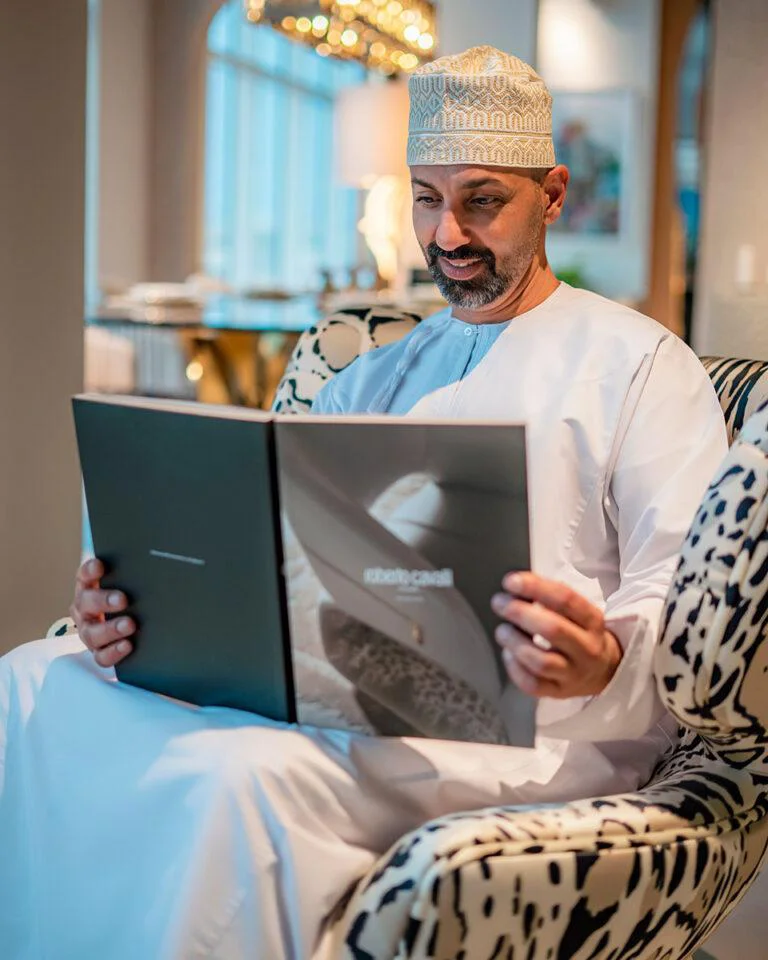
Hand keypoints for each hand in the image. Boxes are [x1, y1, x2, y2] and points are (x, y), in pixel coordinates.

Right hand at [70, 558, 135, 667]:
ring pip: (91, 632)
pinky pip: (101, 655)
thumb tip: (157, 563)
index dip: (90, 571)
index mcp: (90, 587)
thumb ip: (134, 574)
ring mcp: (89, 631)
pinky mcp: (99, 650)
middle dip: (103, 600)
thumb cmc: (133, 595)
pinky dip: (113, 651)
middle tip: (123, 599)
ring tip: (130, 624)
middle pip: (86, 602)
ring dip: (110, 629)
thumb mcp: (131, 583)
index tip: (100, 566)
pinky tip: (128, 645)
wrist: (135, 624)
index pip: (85, 575)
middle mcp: (85, 609)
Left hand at [491, 572, 621, 698]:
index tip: (511, 582)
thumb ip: (549, 597)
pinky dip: (515, 668)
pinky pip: (533, 684)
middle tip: (499, 603)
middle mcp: (586, 649)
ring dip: (515, 642)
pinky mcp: (559, 692)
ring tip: (502, 630)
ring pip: (541, 661)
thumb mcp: (578, 612)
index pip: (566, 600)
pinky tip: (508, 654)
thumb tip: (515, 585)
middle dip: (520, 613)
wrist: (604, 670)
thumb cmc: (580, 633)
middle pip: (553, 630)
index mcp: (593, 621)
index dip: (535, 588)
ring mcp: (573, 674)